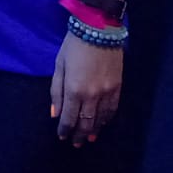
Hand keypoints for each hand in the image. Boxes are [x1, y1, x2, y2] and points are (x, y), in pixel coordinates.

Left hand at [50, 32, 121, 146]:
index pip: (69, 118)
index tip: (62, 137)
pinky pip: (112, 110)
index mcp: (74, 89)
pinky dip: (106, 120)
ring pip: (101, 120)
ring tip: (88, 138)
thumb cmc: (73, 45)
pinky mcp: (118, 87)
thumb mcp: (59, 65)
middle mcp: (91, 95)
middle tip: (75, 143)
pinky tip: (102, 124)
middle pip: (86, 123)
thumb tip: (55, 114)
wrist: (99, 29)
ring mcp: (107, 92)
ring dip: (94, 131)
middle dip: (79, 135)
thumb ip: (56, 91)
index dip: (65, 130)